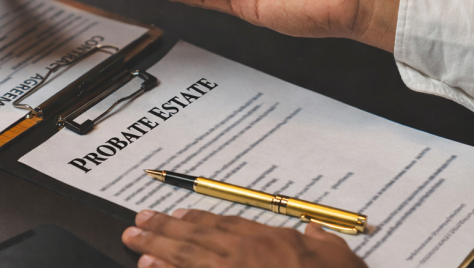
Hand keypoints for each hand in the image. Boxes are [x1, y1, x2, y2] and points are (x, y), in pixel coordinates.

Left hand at [122, 209, 366, 267]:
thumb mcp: (339, 255)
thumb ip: (323, 241)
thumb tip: (314, 230)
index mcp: (269, 242)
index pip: (226, 225)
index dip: (198, 219)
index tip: (177, 215)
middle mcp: (244, 256)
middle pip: (197, 238)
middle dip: (165, 229)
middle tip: (138, 222)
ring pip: (187, 258)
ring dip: (157, 248)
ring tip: (134, 242)